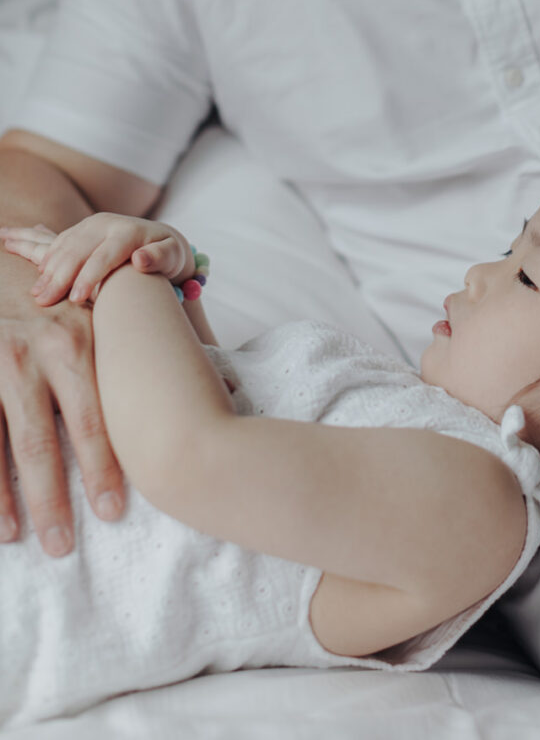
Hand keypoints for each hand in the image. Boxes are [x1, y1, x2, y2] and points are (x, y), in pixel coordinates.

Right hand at [0, 214, 194, 306]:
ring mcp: (91, 225)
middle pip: (77, 251)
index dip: (88, 277)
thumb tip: (141, 260)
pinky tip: (35, 270)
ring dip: (46, 268)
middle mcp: (106, 224)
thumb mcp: (173, 255)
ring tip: (37, 292)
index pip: (104, 256)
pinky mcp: (81, 230)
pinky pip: (57, 241)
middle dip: (59, 277)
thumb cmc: (170, 254)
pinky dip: (43, 255)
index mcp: (128, 232)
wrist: (162, 239)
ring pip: (62, 246)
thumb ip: (160, 257)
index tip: (75, 299)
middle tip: (44, 301)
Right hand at [0, 276, 124, 554]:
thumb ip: (130, 351)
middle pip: (44, 440)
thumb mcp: (93, 312)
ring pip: (3, 443)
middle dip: (54, 497)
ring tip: (21, 539)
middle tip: (65, 545)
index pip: (95, 415)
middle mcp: (33, 356)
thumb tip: (216, 393)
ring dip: (9, 498)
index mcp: (75, 342)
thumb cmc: (59, 296)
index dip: (105, 465)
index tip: (115, 510)